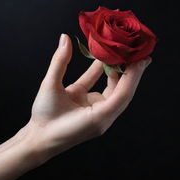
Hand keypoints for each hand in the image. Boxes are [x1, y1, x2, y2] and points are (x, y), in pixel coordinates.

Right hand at [25, 34, 151, 163]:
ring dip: (118, 72)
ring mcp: (97, 111)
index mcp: (98, 117)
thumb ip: (59, 62)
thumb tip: (65, 38)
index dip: (133, 75)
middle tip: (141, 54)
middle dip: (133, 73)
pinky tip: (105, 60)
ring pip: (113, 90)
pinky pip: (100, 89)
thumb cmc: (43, 120)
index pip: (123, 93)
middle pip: (124, 92)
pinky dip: (103, 75)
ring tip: (123, 54)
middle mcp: (102, 115)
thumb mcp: (49, 88)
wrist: (38, 140)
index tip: (141, 58)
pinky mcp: (89, 106)